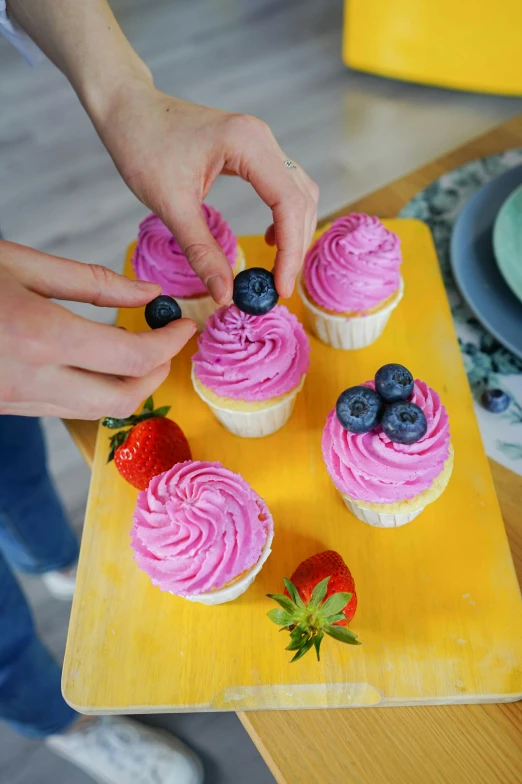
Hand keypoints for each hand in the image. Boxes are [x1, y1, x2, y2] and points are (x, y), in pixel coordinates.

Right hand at [0, 240, 195, 418]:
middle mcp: (33, 380)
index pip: (132, 357)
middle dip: (156, 373)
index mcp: (41, 336)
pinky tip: (95, 362)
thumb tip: (150, 294)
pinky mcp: (9, 407)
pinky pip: (67, 409)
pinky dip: (95, 390)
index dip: (170, 343)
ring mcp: (19, 400)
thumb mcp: (21, 264)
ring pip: (97, 411)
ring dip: (127, 385)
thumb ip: (92, 282)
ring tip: (134, 348)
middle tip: (167, 344)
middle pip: (123, 398)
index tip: (185, 326)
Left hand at [93, 81, 318, 303]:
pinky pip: (284, 185)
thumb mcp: (170, 204)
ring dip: (294, 231)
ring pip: (298, 192)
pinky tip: (271, 237)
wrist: (127, 107)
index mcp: (247, 144)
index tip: (279, 288)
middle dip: (295, 246)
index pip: (289, 204)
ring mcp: (260, 141)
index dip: (291, 251)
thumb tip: (224, 293)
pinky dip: (285, 215)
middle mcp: (262, 139)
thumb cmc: (141, 144)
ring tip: (277, 268)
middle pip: (302, 199)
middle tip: (277, 286)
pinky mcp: (252, 149)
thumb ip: (201, 251)